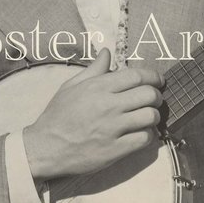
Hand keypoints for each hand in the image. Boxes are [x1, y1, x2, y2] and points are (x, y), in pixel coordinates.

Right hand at [23, 49, 164, 180]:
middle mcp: (108, 105)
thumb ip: (93, 70)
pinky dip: (148, 136)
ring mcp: (113, 128)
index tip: (158, 80)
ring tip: (147, 117)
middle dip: (156, 96)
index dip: (153, 76)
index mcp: (98, 87)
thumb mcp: (70, 87)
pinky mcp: (116, 149)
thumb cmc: (57, 116)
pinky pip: (144, 139)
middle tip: (154, 99)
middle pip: (149, 95)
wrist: (45, 147)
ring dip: (154, 116)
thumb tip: (107, 53)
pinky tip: (140, 134)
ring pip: (150, 116)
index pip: (136, 75)